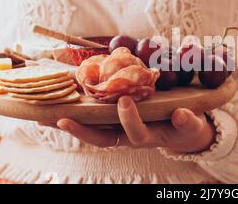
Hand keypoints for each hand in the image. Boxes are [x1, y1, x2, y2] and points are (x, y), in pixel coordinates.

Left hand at [41, 96, 216, 152]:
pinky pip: (94, 117)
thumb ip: (188, 122)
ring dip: (71, 122)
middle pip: (101, 138)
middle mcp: (129, 135)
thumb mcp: (192, 126)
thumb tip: (181, 114)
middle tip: (62, 118)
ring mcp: (120, 129)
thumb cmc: (187, 128)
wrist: (182, 131)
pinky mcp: (115, 120)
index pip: (136, 134)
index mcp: (149, 137)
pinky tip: (62, 99)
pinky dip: (77, 111)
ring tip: (46, 114)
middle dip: (82, 130)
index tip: (125, 100)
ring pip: (92, 129)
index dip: (129, 120)